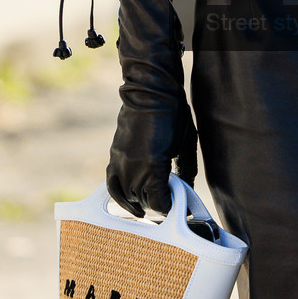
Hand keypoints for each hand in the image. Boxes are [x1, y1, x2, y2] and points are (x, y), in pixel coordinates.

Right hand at [106, 96, 196, 217]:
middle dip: (156, 205)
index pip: (158, 202)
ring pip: (127, 195)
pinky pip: (111, 183)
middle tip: (167, 204)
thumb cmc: (173, 114)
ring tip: (149, 206)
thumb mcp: (186, 144)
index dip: (167, 208)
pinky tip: (127, 202)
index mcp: (154, 165)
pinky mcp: (114, 155)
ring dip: (138, 202)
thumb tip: (186, 189)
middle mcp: (134, 167)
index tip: (176, 208)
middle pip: (142, 200)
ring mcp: (121, 161)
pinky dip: (118, 196)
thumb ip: (186, 170)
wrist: (151, 90)